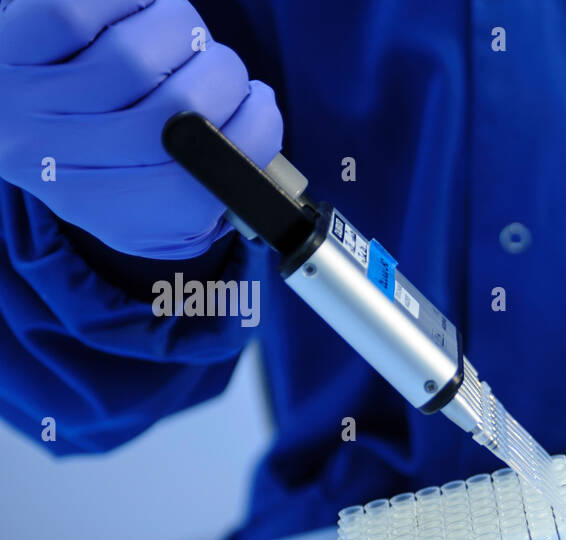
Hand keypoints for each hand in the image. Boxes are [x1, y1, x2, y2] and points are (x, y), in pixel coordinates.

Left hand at [0, 0, 282, 258]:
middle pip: (182, 110)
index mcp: (119, 214)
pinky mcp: (10, 48)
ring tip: (178, 38)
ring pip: (138, 53)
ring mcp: (31, 104)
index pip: (209, 179)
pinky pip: (79, 9)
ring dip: (180, 30)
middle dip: (224, 76)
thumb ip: (221, 195)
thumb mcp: (165, 212)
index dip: (257, 131)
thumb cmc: (108, 161)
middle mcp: (69, 165)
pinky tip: (140, 9)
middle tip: (219, 69)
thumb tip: (257, 159)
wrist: (12, 125)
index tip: (260, 104)